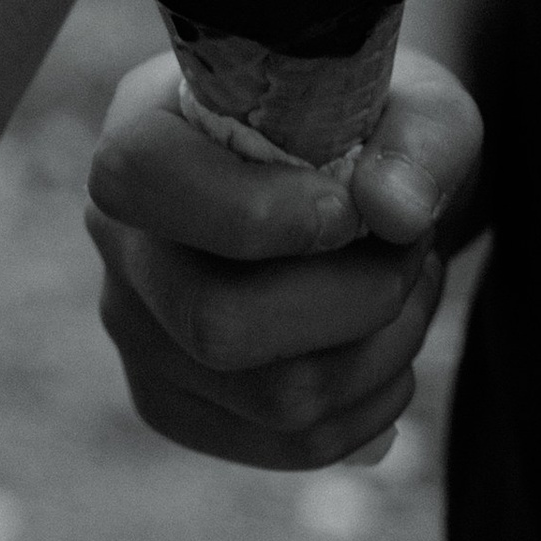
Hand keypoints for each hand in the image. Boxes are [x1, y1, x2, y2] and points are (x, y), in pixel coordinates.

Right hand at [87, 45, 482, 471]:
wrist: (354, 178)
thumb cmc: (369, 121)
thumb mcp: (414, 98)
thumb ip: (417, 136)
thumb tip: (397, 212)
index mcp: (143, 126)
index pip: (140, 178)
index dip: (252, 210)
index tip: (350, 210)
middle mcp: (122, 240)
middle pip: (216, 324)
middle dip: (354, 299)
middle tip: (413, 249)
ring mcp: (140, 335)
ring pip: (273, 398)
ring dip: (383, 348)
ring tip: (415, 284)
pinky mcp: (178, 406)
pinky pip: (292, 443)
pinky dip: (373, 401)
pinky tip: (393, 340)